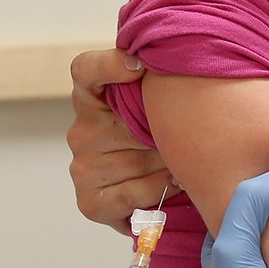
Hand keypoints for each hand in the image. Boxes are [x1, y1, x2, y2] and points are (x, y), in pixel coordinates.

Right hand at [67, 48, 171, 234]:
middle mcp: (81, 131)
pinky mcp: (90, 202)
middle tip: (187, 136)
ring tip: (181, 162)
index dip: (108, 65)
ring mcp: (82, 167)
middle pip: (132, 124)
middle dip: (167, 132)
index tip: (139, 65)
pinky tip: (171, 184)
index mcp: (91, 97)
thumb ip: (159, 84)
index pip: (85, 71)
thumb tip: (180, 65)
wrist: (154, 189)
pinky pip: (133, 193)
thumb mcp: (156, 104)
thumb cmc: (159, 137)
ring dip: (168, 163)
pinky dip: (158, 189)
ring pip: (139, 161)